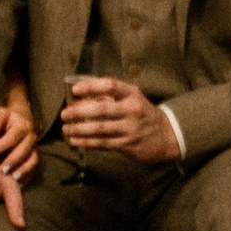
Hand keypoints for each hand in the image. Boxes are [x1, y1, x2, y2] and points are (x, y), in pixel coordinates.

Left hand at [0, 95, 36, 180]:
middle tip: (0, 170)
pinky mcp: (35, 155)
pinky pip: (34, 166)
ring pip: (32, 160)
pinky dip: (27, 174)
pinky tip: (18, 181)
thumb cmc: (7, 119)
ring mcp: (35, 147)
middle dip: (11, 161)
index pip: (11, 138)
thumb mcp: (0, 114)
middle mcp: (31, 136)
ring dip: (22, 170)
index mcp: (22, 125)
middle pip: (23, 151)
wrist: (22, 118)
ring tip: (11, 178)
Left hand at [59, 76, 179, 166]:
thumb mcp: (130, 99)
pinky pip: (103, 143)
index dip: (91, 86)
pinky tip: (75, 140)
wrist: (165, 135)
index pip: (110, 86)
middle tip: (65, 114)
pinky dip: (87, 142)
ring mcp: (130, 128)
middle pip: (102, 109)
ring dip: (79, 129)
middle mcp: (131, 110)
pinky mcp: (128, 144)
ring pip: (100, 128)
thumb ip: (108, 97)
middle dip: (80, 112)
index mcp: (131, 94)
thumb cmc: (142, 113)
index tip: (75, 90)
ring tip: (66, 129)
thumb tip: (81, 99)